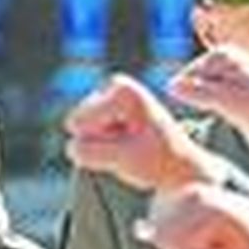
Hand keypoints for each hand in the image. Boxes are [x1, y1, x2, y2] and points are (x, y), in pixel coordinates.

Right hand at [63, 73, 219, 192]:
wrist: (178, 165)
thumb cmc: (156, 161)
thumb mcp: (122, 159)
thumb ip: (89, 151)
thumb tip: (70, 147)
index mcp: (121, 89)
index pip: (80, 123)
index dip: (104, 142)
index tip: (132, 144)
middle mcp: (115, 83)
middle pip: (77, 122)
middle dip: (102, 141)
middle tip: (131, 147)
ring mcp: (111, 94)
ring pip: (81, 129)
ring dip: (104, 144)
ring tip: (130, 147)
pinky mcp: (108, 107)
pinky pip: (87, 133)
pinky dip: (105, 144)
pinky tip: (126, 144)